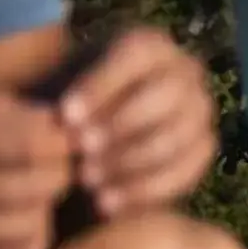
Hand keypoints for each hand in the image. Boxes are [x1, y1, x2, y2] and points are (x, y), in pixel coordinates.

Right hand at [0, 87, 73, 248]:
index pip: (26, 145)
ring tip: (39, 199)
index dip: (60, 142)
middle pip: (38, 188)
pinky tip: (25, 232)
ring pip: (33, 230)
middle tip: (60, 168)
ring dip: (47, 213)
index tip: (67, 139)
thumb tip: (49, 118)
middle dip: (61, 174)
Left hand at [55, 28, 218, 218]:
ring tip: (86, 181)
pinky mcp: (204, 150)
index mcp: (149, 45)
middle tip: (80, 151)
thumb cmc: (67, 111)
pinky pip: (184, 172)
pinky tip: (106, 204)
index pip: (135, 55)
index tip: (65, 117)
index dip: (102, 85)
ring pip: (174, 137)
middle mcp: (185, 71)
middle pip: (163, 96)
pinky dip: (143, 190)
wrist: (89, 144)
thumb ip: (46, 98)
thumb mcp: (51, 93)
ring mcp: (200, 112)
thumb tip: (43, 117)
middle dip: (119, 126)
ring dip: (128, 162)